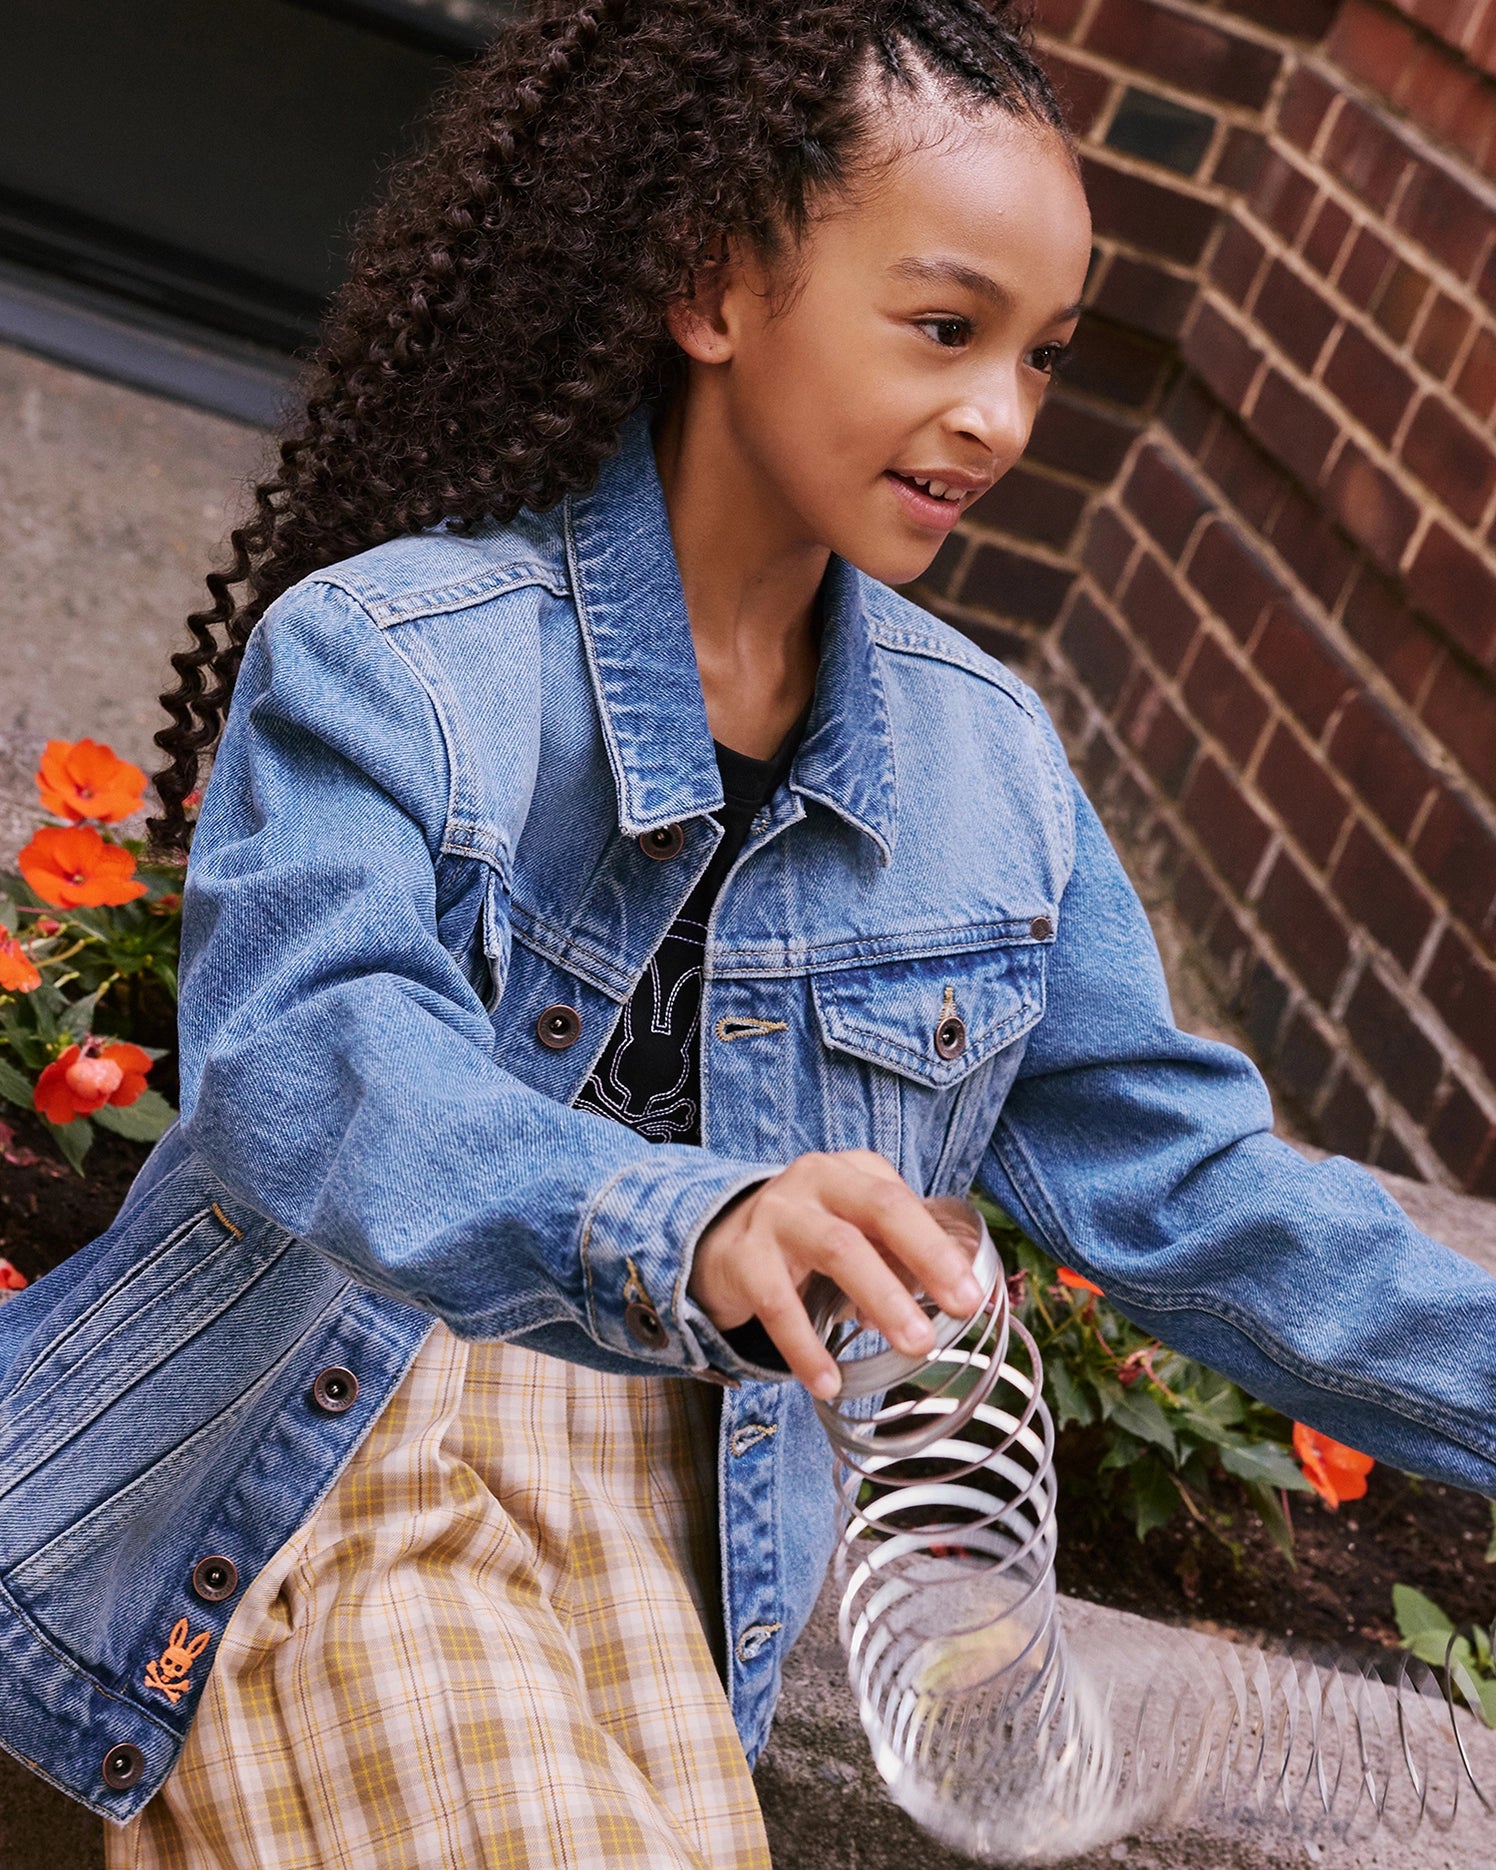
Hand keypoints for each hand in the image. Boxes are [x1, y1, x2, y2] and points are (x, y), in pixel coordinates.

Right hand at [689, 1151, 984, 1398]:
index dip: (941, 1246)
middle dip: (926, 1257)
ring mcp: (776, 1215)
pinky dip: (807, 1347)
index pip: (902, 1201)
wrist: (719, 1244)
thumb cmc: (807, 1238)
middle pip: (879, 1210)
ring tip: (915, 1346)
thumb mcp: (852, 1231)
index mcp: (851, 1172)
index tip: (973, 1294)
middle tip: (960, 1308)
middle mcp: (815, 1181)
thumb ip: (897, 1255)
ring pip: (838, 1249)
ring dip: (882, 1298)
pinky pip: (780, 1304)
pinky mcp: (743, 1257)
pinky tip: (829, 1382)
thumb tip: (954, 1298)